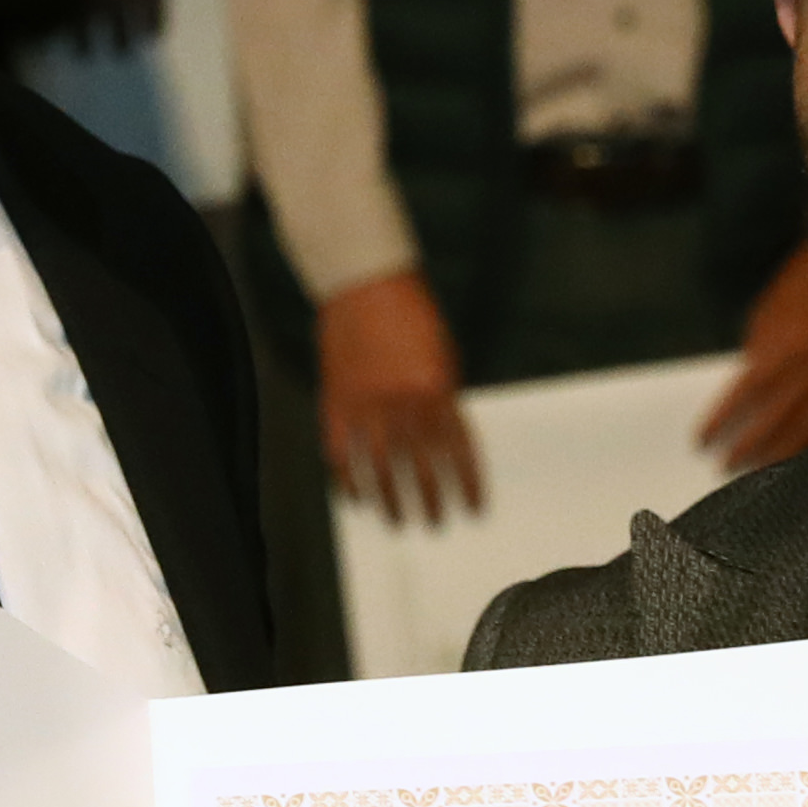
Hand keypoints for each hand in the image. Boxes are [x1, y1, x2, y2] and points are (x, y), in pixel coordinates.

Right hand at [316, 270, 481, 524]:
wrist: (365, 283)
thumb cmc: (412, 314)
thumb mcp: (444, 355)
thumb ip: (445, 398)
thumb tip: (446, 440)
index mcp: (436, 391)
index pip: (457, 450)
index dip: (466, 483)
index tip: (472, 508)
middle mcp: (402, 403)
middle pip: (420, 466)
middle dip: (430, 499)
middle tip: (435, 523)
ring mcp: (365, 405)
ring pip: (379, 467)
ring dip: (390, 500)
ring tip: (398, 522)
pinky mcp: (335, 402)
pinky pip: (340, 452)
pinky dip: (348, 479)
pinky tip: (356, 498)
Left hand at [701, 244, 807, 474]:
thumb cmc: (804, 282)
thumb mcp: (766, 311)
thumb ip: (756, 352)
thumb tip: (745, 386)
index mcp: (783, 349)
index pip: (743, 397)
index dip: (720, 422)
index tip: (701, 441)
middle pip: (775, 423)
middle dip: (747, 448)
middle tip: (725, 467)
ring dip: (782, 456)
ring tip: (760, 471)